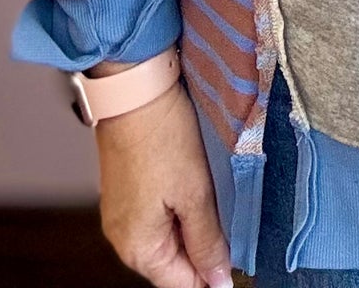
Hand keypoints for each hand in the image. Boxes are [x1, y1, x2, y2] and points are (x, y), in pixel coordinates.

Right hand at [88, 60, 233, 287]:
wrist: (135, 90)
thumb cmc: (162, 137)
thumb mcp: (195, 193)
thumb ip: (207, 241)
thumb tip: (218, 281)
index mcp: (137, 247)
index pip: (180, 284)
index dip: (211, 275)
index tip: (238, 260)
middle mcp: (123, 237)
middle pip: (171, 264)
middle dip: (202, 250)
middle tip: (229, 222)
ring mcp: (121, 215)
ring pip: (166, 240)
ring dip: (191, 228)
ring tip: (212, 200)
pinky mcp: (125, 193)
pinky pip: (156, 218)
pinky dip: (178, 211)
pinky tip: (194, 188)